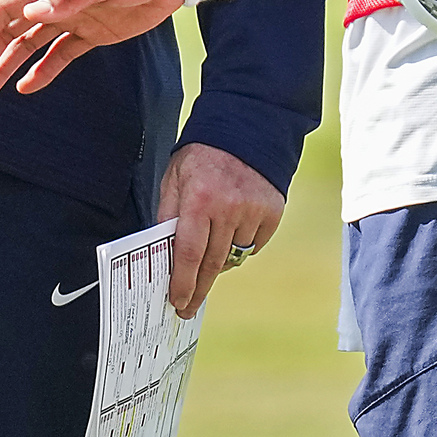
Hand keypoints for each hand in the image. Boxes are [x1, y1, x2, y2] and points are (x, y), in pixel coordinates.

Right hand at [0, 0, 186, 101]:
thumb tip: (32, 15)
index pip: (5, 11)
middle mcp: (54, 2)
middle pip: (8, 34)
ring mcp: (71, 19)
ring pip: (27, 48)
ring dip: (3, 69)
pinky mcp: (91, 34)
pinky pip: (58, 56)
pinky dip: (41, 72)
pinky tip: (24, 88)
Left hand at [157, 141, 282, 318]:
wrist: (245, 130)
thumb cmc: (202, 156)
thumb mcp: (174, 180)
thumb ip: (168, 217)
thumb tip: (164, 255)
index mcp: (200, 199)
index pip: (189, 253)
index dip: (183, 282)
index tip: (178, 302)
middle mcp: (230, 208)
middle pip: (212, 263)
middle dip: (198, 288)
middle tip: (188, 306)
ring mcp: (255, 212)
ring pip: (233, 256)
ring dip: (218, 262)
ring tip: (207, 254)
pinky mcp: (273, 213)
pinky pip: (253, 245)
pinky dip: (240, 246)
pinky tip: (230, 232)